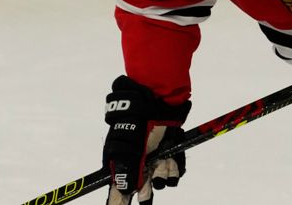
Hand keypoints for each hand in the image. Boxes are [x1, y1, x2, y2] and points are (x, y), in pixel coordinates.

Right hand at [103, 76, 190, 204]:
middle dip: (146, 190)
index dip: (118, 199)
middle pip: (141, 183)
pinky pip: (173, 163)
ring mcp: (153, 152)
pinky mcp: (169, 146)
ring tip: (164, 175)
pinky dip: (175, 166)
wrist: (158, 97)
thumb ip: (127, 171)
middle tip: (147, 197)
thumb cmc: (139, 122)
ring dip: (163, 175)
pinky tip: (173, 167)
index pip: (117, 186)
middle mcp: (136, 158)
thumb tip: (125, 192)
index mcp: (120, 159)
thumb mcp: (130, 148)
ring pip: (159, 174)